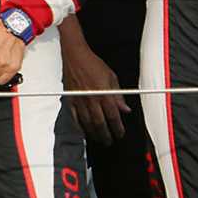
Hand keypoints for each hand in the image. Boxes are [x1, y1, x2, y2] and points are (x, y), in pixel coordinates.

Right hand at [59, 19, 128, 143]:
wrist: (75, 56)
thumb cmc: (94, 64)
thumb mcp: (112, 77)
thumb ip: (118, 95)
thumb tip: (125, 110)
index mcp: (104, 93)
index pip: (113, 116)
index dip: (117, 128)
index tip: (120, 133)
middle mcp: (92, 99)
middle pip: (100, 123)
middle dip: (106, 134)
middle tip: (110, 141)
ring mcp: (80, 100)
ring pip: (88, 123)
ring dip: (95, 133)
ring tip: (100, 139)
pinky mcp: (71, 100)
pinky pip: (76, 117)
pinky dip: (80, 127)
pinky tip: (85, 133)